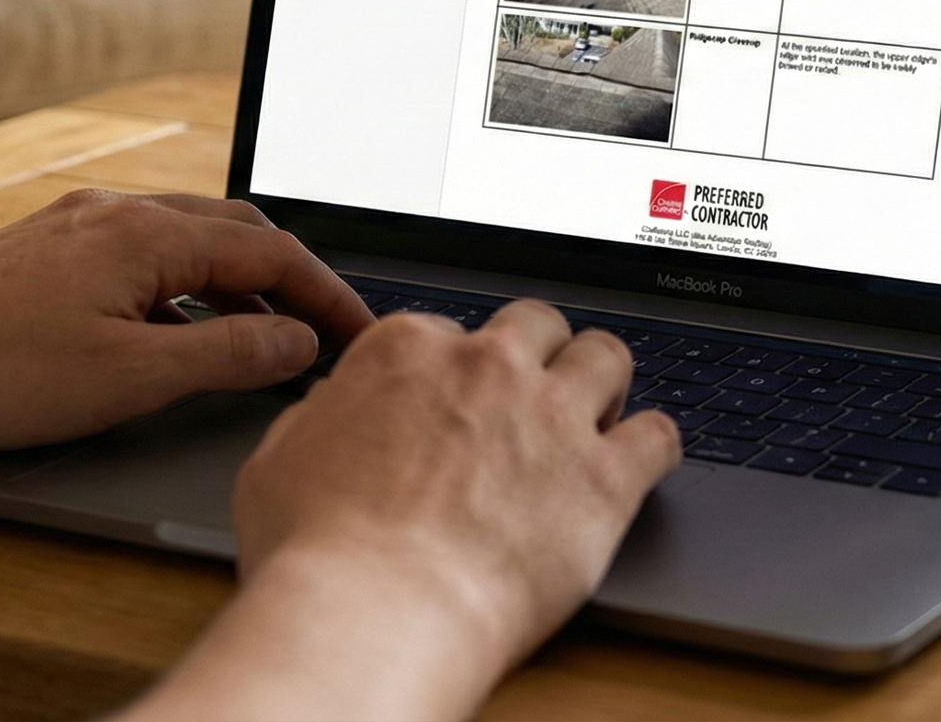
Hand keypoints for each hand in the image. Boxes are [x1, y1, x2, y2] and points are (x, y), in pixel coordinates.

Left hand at [0, 190, 376, 457]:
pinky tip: (176, 332)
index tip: (356, 337)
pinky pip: (143, 251)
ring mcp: (76, 225)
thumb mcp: (129, 379)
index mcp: (147, 234)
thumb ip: (227, 357)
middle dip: (290, 280)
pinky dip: (186, 286)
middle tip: (322, 333)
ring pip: (188, 240)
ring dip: (237, 283)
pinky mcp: (45, 248)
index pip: (272, 255)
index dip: (326, 297)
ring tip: (262, 339)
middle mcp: (116, 212)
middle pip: (236, 233)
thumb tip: (294, 342)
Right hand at [136, 301, 680, 719]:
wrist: (378, 614)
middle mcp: (488, 366)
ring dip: (601, 381)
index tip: (454, 399)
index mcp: (408, 351)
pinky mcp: (606, 478)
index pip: (447, 330)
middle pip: (535, 325)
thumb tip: (337, 410)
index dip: (453, 369)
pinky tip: (642, 460)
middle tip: (529, 397)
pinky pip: (660, 435)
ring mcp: (554, 416)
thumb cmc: (317, 553)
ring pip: (607, 355)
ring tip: (594, 415)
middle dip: (535, 355)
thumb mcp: (280, 461)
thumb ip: (324, 418)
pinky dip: (654, 444)